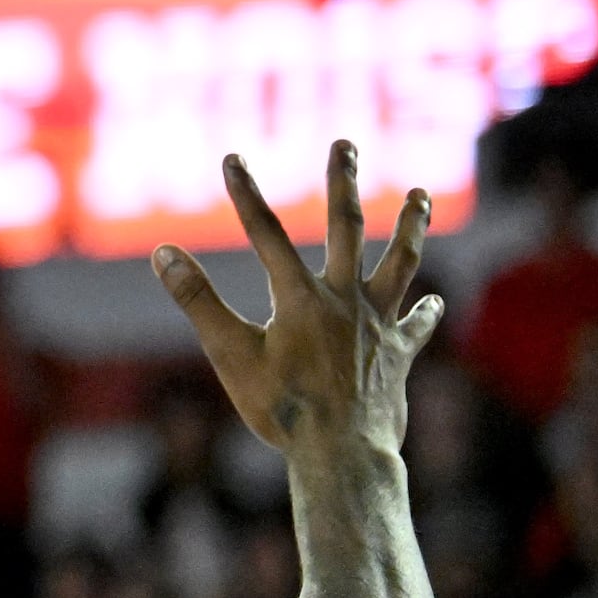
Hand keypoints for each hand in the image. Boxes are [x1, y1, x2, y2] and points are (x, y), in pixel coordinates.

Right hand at [156, 142, 443, 455]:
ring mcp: (377, 326)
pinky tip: (434, 300)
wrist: (343, 453)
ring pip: (401, 264)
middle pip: (348, 229)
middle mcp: (345, 300)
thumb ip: (197, 300)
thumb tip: (164, 253)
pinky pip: (416, 325)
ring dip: (411, 227)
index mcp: (300, 298)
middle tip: (346, 144)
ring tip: (420, 197)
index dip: (246, 195)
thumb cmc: (282, 407)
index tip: (233, 158)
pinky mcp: (398, 355)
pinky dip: (424, 311)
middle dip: (343, 182)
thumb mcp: (229, 354)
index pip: (267, 234)